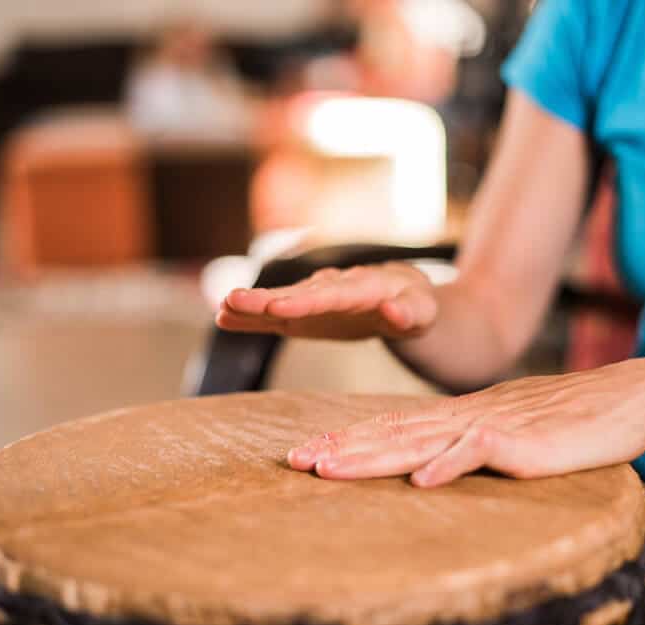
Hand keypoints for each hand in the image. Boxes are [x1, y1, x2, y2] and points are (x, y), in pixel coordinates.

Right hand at [216, 262, 437, 339]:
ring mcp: (315, 298)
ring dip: (252, 304)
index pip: (332, 294)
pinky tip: (224, 317)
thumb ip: (408, 313)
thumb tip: (394, 312)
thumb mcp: (422, 311)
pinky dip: (252, 317)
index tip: (278, 308)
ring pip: (281, 300)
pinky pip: (275, 315)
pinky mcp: (305, 313)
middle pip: (297, 294)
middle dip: (266, 298)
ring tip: (222, 307)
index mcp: (363, 287)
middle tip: (233, 300)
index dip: (304, 301)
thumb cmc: (416, 305)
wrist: (403, 296)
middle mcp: (332, 287)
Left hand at [286, 358, 644, 485]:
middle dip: (340, 448)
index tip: (308, 455)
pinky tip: (421, 481)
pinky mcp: (525, 441)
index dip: (350, 441)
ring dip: (372, 455)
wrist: (630, 399)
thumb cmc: (573, 422)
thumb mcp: (511, 433)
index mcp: (461, 415)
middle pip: (393, 431)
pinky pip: (480, 451)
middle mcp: (467, 416)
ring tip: (328, 469)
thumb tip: (432, 468)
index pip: (394, 426)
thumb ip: (472, 445)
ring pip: (420, 440)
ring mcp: (494, 425)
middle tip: (293, 462)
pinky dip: (449, 464)